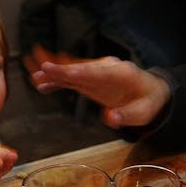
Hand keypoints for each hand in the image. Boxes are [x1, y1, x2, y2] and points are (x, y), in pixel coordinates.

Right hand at [32, 56, 170, 129]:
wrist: (150, 92)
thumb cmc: (147, 102)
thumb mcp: (142, 113)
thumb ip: (126, 115)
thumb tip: (110, 118)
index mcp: (121, 73)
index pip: (98, 73)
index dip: (80, 73)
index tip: (65, 73)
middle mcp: (106, 68)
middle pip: (81, 68)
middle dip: (62, 70)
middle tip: (43, 68)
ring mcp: (96, 72)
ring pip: (73, 71)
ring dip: (54, 73)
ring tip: (35, 76)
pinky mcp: (89, 79)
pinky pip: (71, 78)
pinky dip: (57, 80)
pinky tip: (41, 84)